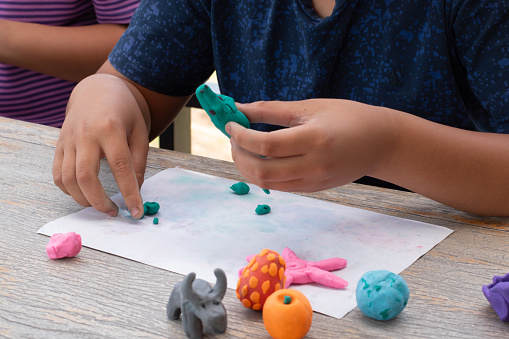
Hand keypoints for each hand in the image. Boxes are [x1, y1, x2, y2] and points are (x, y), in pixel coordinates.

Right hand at [53, 74, 149, 218]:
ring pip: (68, 179)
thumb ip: (138, 161)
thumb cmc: (124, 112)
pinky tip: (85, 194)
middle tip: (114, 212)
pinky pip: (58, 174)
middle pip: (85, 176)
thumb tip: (135, 191)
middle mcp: (85, 134)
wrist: (97, 91)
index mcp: (110, 128)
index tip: (136, 211)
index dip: (129, 193)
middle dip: (100, 201)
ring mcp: (68, 140)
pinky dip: (69, 190)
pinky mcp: (59, 146)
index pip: (120, 167)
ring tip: (101, 205)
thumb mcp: (140, 132)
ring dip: (84, 199)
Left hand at [226, 99, 396, 192]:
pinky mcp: (314, 189)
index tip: (230, 124)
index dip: (241, 135)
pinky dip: (263, 174)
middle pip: (262, 171)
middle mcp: (314, 165)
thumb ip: (272, 110)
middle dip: (238, 155)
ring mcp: (314, 181)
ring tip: (242, 148)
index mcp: (314, 139)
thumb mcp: (310, 107)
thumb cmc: (348, 117)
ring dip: (246, 167)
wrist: (381, 143)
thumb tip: (239, 108)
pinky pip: (280, 186)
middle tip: (233, 138)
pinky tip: (260, 158)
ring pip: (267, 183)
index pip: (266, 144)